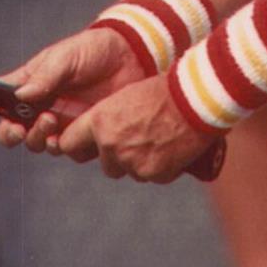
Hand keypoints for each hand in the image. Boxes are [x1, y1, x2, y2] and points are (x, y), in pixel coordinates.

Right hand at [0, 27, 144, 154]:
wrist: (131, 57)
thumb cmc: (93, 50)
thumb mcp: (65, 56)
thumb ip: (44, 76)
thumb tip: (21, 96)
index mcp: (30, 86)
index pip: (3, 107)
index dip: (0, 120)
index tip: (12, 123)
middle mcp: (41, 108)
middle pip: (17, 133)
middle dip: (21, 135)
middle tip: (41, 120)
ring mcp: (62, 123)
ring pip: (41, 145)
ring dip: (43, 140)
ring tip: (55, 122)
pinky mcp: (84, 134)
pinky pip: (72, 151)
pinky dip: (71, 148)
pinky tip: (77, 134)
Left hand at [56, 77, 219, 184]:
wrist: (196, 100)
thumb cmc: (164, 89)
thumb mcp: (127, 96)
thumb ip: (111, 118)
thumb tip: (104, 133)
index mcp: (99, 121)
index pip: (69, 144)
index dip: (78, 145)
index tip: (86, 145)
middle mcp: (111, 145)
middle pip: (106, 164)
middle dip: (119, 157)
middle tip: (139, 140)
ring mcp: (132, 162)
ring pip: (130, 172)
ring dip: (140, 163)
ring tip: (160, 141)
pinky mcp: (154, 173)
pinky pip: (153, 177)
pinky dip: (162, 168)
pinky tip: (173, 149)